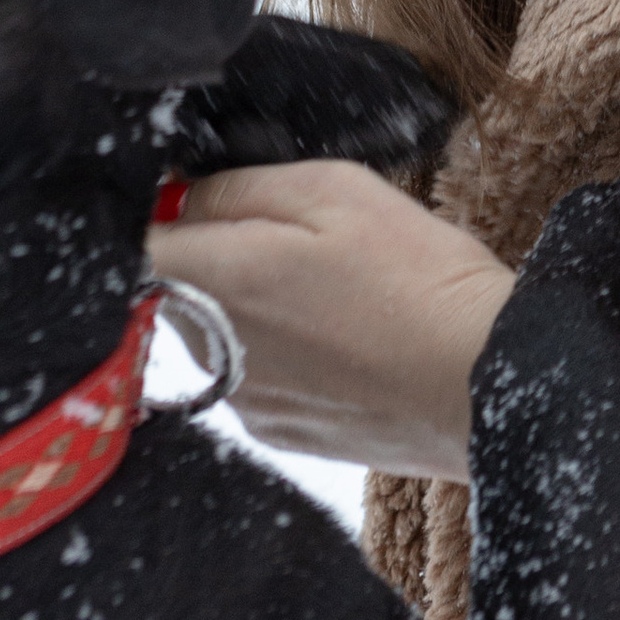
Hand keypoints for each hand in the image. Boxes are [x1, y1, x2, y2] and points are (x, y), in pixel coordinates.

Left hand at [148, 163, 516, 484]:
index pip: (133, 247)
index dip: (156, 211)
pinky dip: (285, 351)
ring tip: (332, 290)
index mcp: (218, 283)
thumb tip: (179, 193)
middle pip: (173, 289)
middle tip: (296, 234)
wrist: (486, 386)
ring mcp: (246, 402)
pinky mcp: (282, 432)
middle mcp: (214, 353)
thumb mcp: (334, 190)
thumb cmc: (418, 278)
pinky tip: (346, 336)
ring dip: (250, 304)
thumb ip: (237, 188)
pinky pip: (256, 375)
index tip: (197, 194)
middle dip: (214, 253)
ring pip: (216, 332)